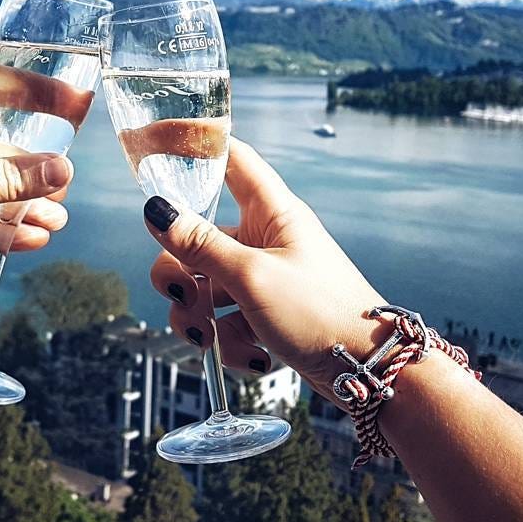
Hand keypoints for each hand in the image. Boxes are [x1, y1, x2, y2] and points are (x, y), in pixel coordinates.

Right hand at [143, 137, 392, 402]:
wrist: (370, 374)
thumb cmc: (323, 315)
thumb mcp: (252, 278)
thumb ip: (200, 245)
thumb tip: (157, 210)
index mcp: (271, 212)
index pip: (229, 160)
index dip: (192, 147)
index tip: (152, 147)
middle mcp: (264, 239)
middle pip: (196, 237)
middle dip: (179, 273)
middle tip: (182, 296)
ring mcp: (263, 277)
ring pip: (203, 286)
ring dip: (198, 318)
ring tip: (213, 340)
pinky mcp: (263, 313)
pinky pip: (224, 321)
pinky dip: (228, 342)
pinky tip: (253, 356)